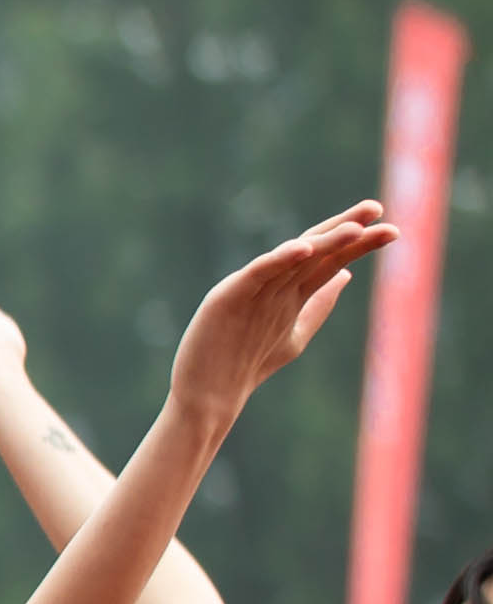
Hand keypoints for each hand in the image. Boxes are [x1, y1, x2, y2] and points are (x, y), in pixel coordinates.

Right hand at [159, 201, 398, 431]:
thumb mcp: (293, 334)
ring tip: (355, 229)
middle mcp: (275, 285)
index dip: (360, 244)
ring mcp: (252, 290)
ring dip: (323, 242)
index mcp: (291, 293)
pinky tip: (303, 249)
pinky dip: (279, 260)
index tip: (393, 231)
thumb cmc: (246, 366)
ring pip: (292, 259)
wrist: (210, 396)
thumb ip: (319, 305)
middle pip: (316, 250)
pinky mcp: (228, 298)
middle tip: (376, 208)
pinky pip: (258, 274)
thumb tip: (347, 274)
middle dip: (345, 228)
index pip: (331, 260)